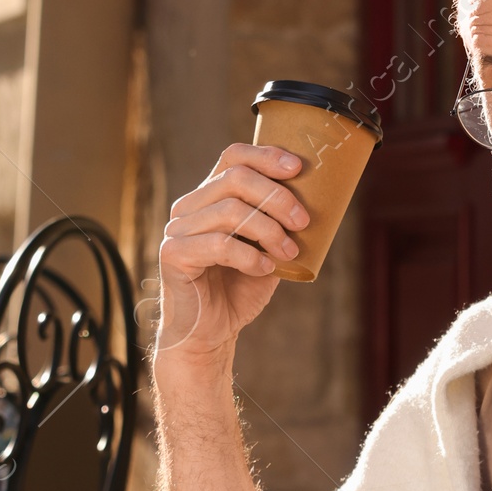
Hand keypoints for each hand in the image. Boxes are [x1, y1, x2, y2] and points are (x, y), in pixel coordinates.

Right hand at [156, 143, 310, 366]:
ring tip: (288, 253)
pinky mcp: (173, 254)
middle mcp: (188, 207)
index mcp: (209, 197)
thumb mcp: (268, 251)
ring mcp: (177, 229)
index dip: (266, 156)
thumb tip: (318, 200)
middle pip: (235, 178)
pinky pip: (219, 244)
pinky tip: (265, 269)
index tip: (298, 169)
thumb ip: (281, 225)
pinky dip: (250, 257)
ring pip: (230, 210)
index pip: (234, 157)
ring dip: (269, 231)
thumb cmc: (238, 290)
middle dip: (277, 197)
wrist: (211, 333)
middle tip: (303, 222)